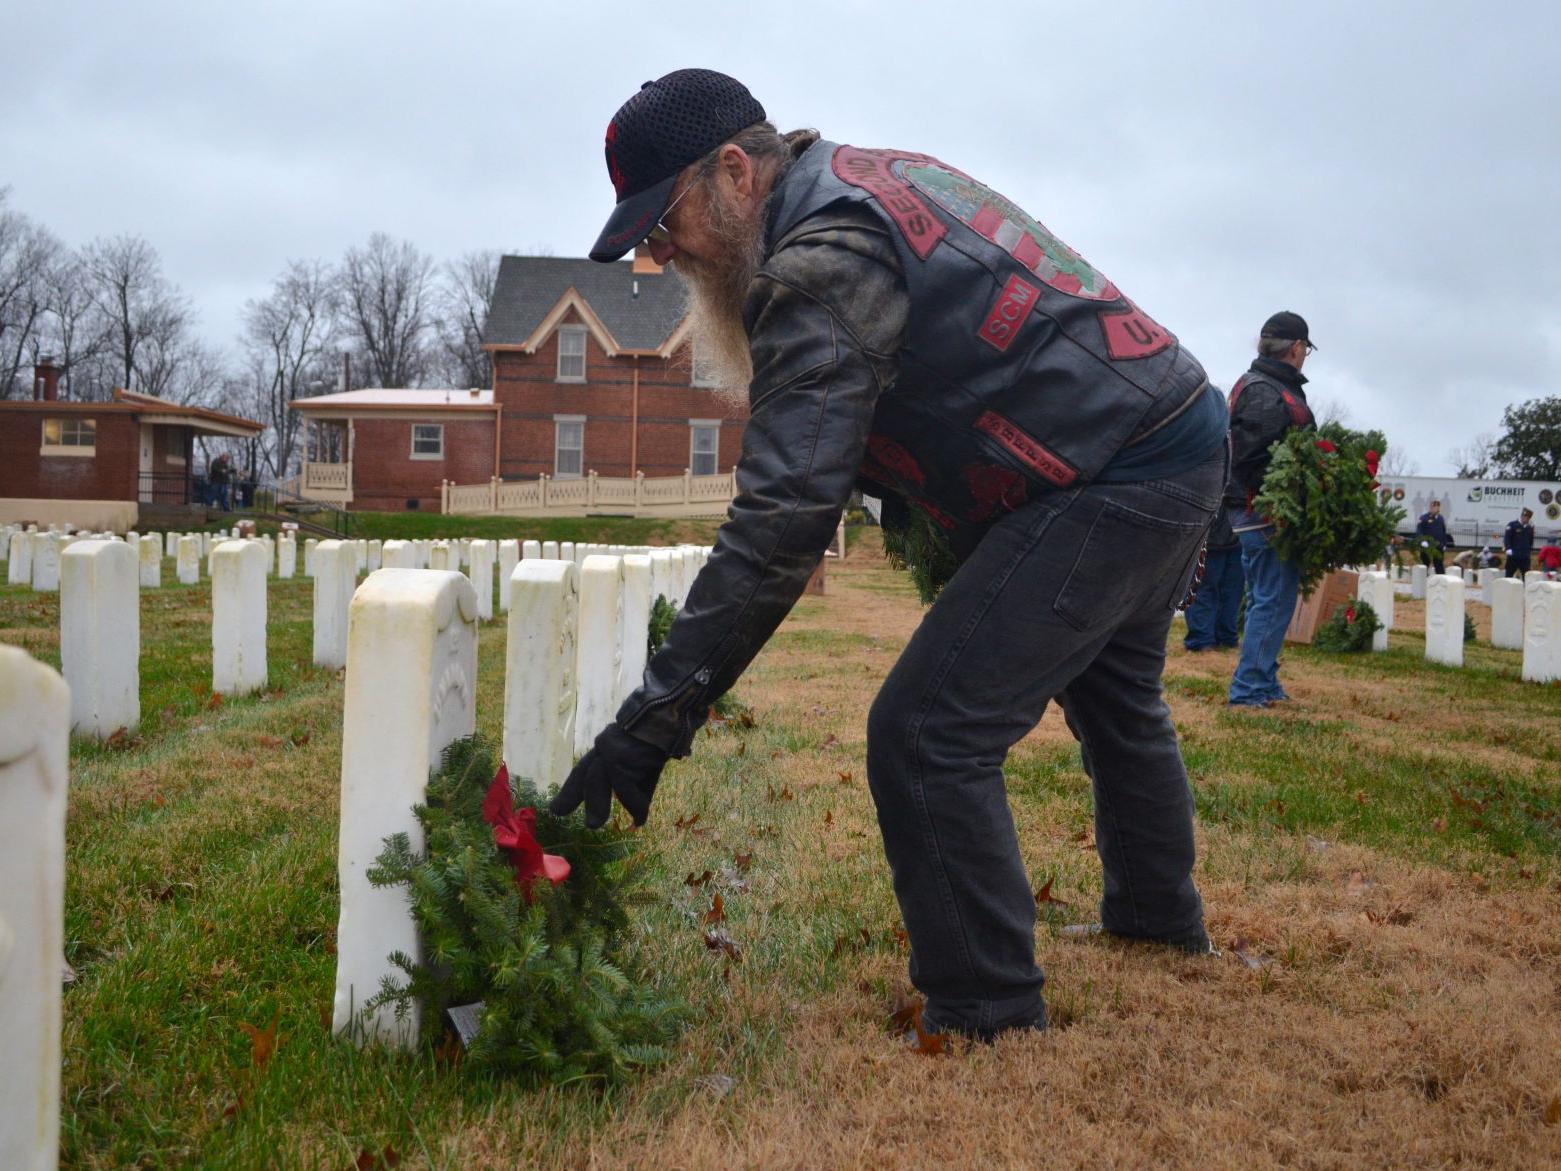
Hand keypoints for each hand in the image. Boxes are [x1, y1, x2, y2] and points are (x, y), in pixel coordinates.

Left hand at [549, 723, 669, 828]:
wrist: (669, 718)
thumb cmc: (658, 744)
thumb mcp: (644, 770)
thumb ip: (635, 791)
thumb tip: (638, 822)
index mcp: (605, 750)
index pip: (583, 772)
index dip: (571, 791)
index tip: (558, 809)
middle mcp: (603, 748)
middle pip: (582, 775)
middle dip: (569, 796)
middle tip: (556, 812)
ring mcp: (610, 751)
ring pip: (598, 782)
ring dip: (596, 806)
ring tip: (593, 825)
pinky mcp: (620, 756)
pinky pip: (625, 787)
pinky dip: (634, 803)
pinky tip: (640, 817)